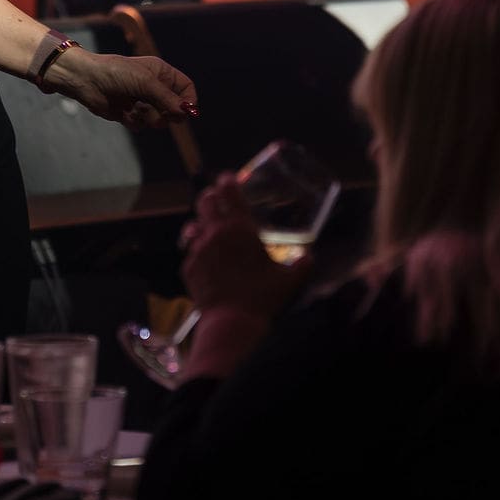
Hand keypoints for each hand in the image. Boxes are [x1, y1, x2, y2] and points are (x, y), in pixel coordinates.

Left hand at [52, 46, 196, 128]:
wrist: (86, 81)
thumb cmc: (116, 73)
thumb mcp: (145, 82)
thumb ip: (168, 98)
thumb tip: (188, 112)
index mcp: (161, 73)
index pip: (186, 87)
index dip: (188, 101)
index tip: (185, 112)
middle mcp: (153, 87)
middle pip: (174, 107)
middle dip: (167, 113)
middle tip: (160, 114)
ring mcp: (141, 101)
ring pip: (158, 119)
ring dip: (149, 118)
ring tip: (136, 109)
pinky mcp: (129, 113)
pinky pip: (141, 125)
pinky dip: (134, 122)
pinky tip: (123, 113)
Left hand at [179, 176, 309, 319]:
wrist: (231, 321)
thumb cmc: (262, 298)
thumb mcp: (289, 280)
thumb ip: (302, 265)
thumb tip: (310, 258)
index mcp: (241, 228)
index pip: (230, 192)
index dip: (228, 181)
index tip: (228, 178)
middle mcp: (216, 233)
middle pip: (206, 201)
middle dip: (211, 195)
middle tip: (218, 197)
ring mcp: (198, 249)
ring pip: (193, 224)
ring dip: (201, 222)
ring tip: (208, 227)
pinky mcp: (188, 267)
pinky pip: (191, 252)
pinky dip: (198, 251)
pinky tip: (207, 260)